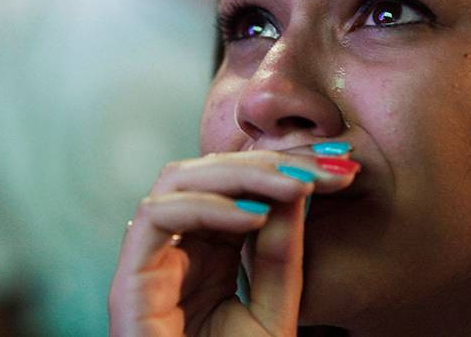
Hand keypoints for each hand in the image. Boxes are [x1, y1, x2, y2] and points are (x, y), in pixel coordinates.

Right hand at [108, 149, 359, 335]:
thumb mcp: (274, 310)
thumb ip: (281, 254)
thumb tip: (299, 189)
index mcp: (205, 251)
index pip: (237, 185)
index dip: (285, 166)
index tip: (341, 165)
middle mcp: (175, 248)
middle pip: (208, 171)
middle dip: (270, 160)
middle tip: (324, 166)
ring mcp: (148, 262)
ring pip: (177, 180)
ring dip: (240, 174)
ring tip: (295, 186)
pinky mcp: (129, 282)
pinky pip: (155, 219)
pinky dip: (205, 208)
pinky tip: (254, 218)